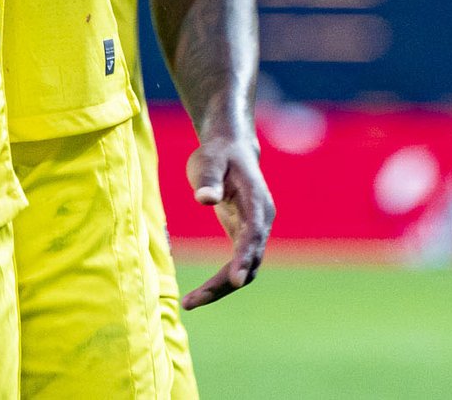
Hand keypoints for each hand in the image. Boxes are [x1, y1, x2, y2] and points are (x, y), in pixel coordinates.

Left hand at [182, 132, 273, 308]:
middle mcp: (262, 221)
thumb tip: (204, 199)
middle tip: (193, 300)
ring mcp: (255, 231)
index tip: (235, 279)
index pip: (254, 235)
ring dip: (221, 287)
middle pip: (250, 261)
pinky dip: (221, 280)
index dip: (244, 257)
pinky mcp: (244, 236)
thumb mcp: (208, 160)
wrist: (231, 149)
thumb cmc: (218, 154)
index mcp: (257, 201)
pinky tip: (199, 293)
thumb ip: (208, 179)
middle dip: (224, 283)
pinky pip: (236, 264)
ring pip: (245, 269)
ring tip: (190, 302)